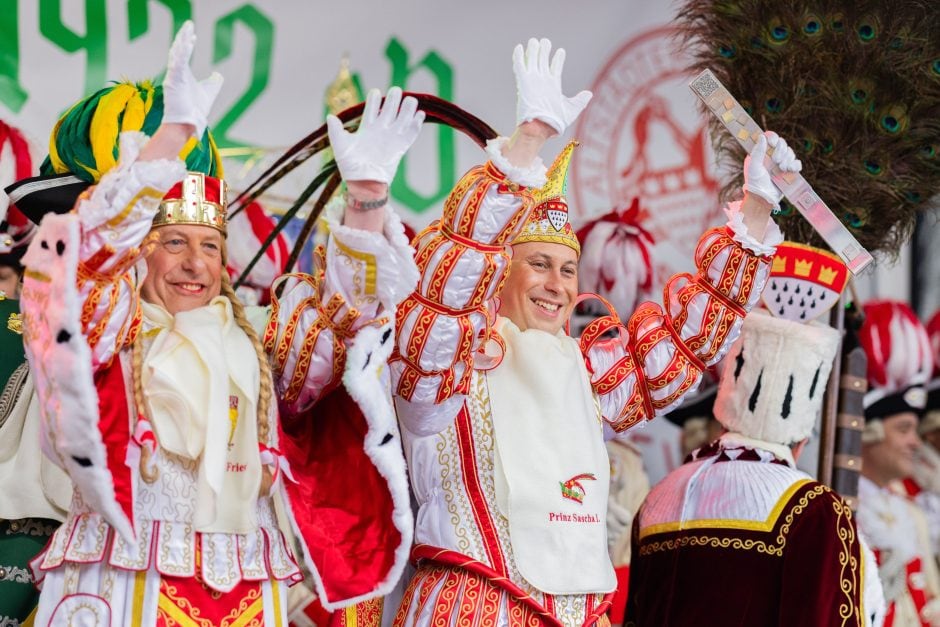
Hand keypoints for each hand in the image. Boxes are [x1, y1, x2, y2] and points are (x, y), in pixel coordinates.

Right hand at [162, 21, 223, 138]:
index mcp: (182, 75)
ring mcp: (173, 77)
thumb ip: (214, 82)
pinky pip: (178, 63)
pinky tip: (187, 43)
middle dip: (183, 37)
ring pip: (176, 54)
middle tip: (189, 25)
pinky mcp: (173, 80)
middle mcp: (176, 74)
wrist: (187, 124)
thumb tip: (218, 74)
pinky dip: (183, 53)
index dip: (187, 44)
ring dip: (182, 41)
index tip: (193, 35)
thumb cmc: (195, 110)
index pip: (183, 55)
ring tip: (188, 31)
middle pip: (178, 51)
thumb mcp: (210, 92)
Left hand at [327, 87, 424, 183]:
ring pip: (402, 119)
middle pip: (390, 109)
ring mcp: (392, 139)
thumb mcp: (340, 146)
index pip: (372, 108)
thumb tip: (330, 116)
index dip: (374, 99)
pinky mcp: (401, 148)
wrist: (363, 183)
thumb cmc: (350, 166)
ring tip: (411, 99)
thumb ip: (335, 130)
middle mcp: (381, 131)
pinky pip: (411, 134)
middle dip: (394, 99)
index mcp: (366, 128)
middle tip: (396, 90)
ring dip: (407, 108)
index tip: (375, 92)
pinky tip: (420, 114)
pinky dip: (416, 124)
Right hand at [513, 38, 592, 134]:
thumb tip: (589, 94)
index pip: (555, 68)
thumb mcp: (572, 110)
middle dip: (544, 51)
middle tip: (545, 41)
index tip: (561, 51)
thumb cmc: (555, 122)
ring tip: (534, 41)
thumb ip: (580, 101)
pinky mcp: (523, 83)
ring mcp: (532, 81)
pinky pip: (520, 67)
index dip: (558, 59)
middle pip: (542, 62)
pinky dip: (518, 57)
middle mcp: (542, 81)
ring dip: (532, 51)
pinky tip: (519, 48)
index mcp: (553, 86)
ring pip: (532, 62)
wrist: (542, 127)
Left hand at [742, 131, 800, 205]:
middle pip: (782, 144)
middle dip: (781, 151)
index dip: (773, 138)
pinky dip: (795, 165)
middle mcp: (772, 156)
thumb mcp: (754, 166)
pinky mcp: (789, 171)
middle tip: (776, 161)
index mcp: (763, 153)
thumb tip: (762, 136)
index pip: (770, 138)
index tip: (772, 143)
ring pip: (790, 153)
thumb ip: (757, 151)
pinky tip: (790, 170)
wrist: (764, 197)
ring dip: (787, 159)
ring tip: (781, 169)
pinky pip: (797, 163)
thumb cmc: (755, 182)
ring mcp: (782, 163)